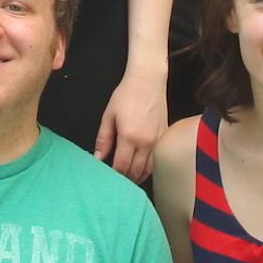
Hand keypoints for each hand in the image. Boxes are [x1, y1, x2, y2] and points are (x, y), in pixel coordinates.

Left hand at [94, 66, 165, 180]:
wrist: (148, 79)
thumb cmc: (127, 94)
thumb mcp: (109, 115)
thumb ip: (103, 139)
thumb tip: (98, 158)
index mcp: (130, 137)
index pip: (122, 167)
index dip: (114, 175)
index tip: (107, 178)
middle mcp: (146, 142)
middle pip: (136, 172)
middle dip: (126, 179)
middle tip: (116, 182)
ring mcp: (157, 140)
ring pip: (149, 169)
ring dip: (138, 176)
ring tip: (127, 179)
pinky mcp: (164, 137)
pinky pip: (156, 160)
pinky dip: (148, 167)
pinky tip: (140, 167)